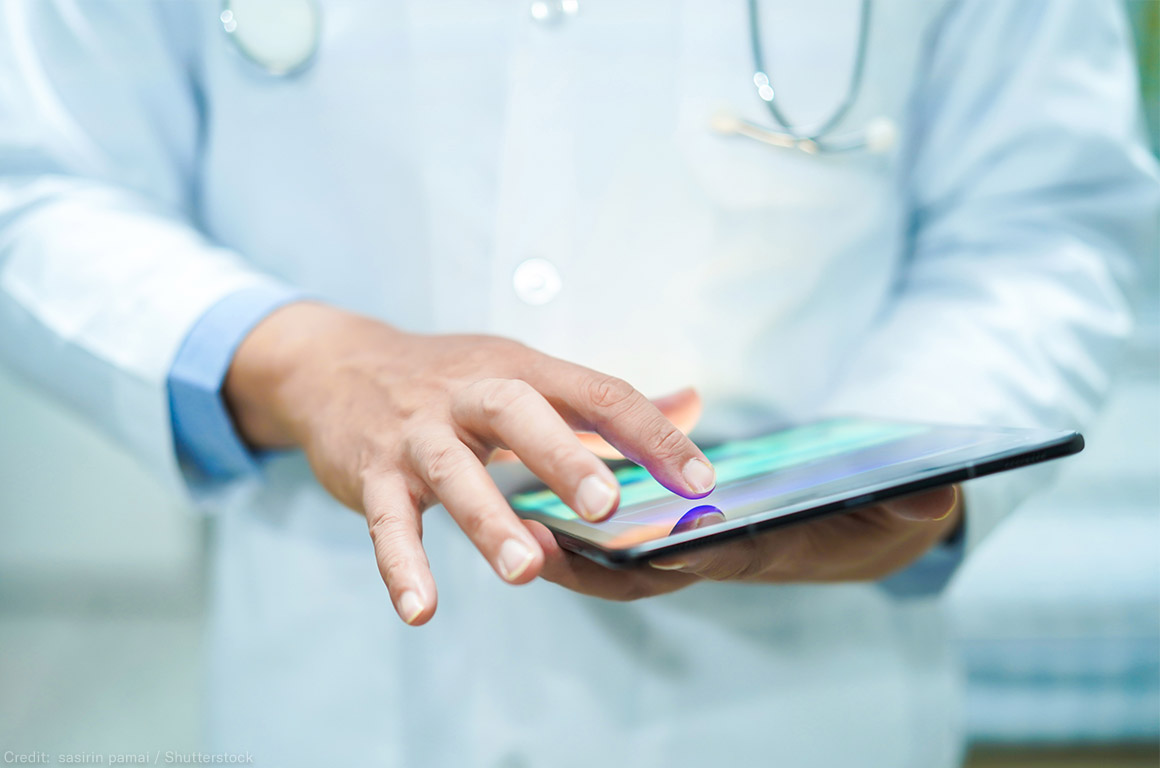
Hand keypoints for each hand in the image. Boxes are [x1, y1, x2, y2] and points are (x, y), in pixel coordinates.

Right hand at [222, 302, 715, 624]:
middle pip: (519, 413)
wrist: (337, 366)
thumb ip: (605, 401)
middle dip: (563, 458)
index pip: (596, 392)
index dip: (650, 435)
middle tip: (607, 507)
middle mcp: (469, 394)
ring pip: (452, 472)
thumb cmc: (449, 379)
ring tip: (525, 569)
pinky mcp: (372, 475)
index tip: (699, 480)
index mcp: (519, 368)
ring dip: (488, 520)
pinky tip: (421, 609)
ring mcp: (417, 435)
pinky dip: (401, 566)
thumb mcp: (524, 373)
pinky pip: (386, 522)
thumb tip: (693, 405)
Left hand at [529, 485, 961, 599]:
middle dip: (592, 568)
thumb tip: (936, 490)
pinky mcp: (686, 527)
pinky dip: (584, 529)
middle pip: (648, 574)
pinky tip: (542, 497)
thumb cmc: (887, 515)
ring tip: (516, 523)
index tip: (623, 547)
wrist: (875, 526)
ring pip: (622, 562)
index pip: (716, 558)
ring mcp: (700, 546)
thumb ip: (917, 500)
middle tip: (534, 545)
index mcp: (770, 549)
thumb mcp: (910, 505)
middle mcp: (724, 555)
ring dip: (572, 550)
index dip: (672, 555)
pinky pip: (622, 536)